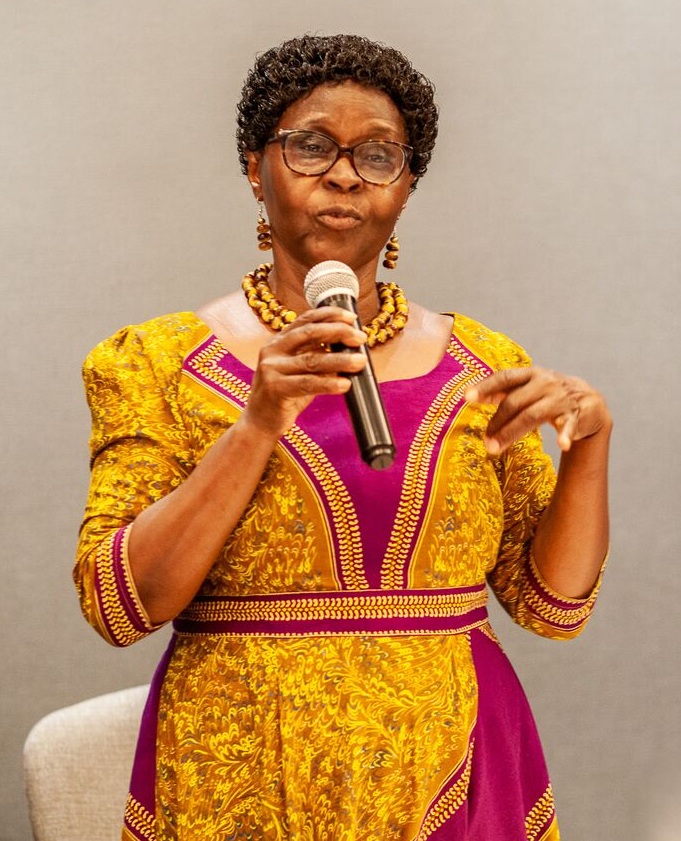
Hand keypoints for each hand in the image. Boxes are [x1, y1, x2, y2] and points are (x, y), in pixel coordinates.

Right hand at [242, 306, 367, 437]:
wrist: (260, 422)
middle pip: (310, 333)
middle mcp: (273, 350)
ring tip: (360, 361)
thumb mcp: (300, 371)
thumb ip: (318, 357)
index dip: (330, 315)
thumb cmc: (284, 396)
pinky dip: (328, 383)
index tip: (351, 317)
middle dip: (338, 332)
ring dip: (340, 360)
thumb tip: (350, 349)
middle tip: (360, 338)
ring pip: (312, 360)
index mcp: (279, 341)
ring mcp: (271, 368)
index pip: (306, 320)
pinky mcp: (274, 388)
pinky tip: (345, 384)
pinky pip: (307, 383)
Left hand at [465, 367, 611, 455]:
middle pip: (514, 402)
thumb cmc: (549, 394)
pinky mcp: (576, 415)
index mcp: (531, 374)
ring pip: (532, 415)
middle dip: (496, 423)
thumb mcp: (527, 387)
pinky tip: (562, 445)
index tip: (467, 397)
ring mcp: (560, 399)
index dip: (486, 386)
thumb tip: (470, 396)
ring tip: (495, 449)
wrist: (590, 401)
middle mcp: (545, 383)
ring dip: (511, 433)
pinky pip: (569, 425)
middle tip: (485, 442)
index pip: (505, 377)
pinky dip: (565, 435)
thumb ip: (502, 391)